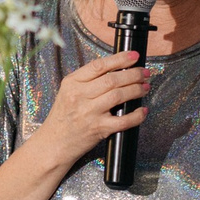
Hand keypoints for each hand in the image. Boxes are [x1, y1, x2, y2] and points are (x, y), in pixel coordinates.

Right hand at [33, 49, 148, 162]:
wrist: (54, 143)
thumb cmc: (63, 117)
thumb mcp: (68, 92)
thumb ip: (87, 80)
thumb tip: (117, 69)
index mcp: (72, 83)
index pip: (99, 66)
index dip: (120, 59)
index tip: (134, 56)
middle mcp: (79, 96)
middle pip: (112, 80)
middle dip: (133, 74)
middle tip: (144, 73)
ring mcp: (89, 113)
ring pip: (119, 96)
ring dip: (136, 90)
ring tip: (145, 87)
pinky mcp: (98, 129)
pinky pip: (123, 120)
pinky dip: (137, 115)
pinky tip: (142, 110)